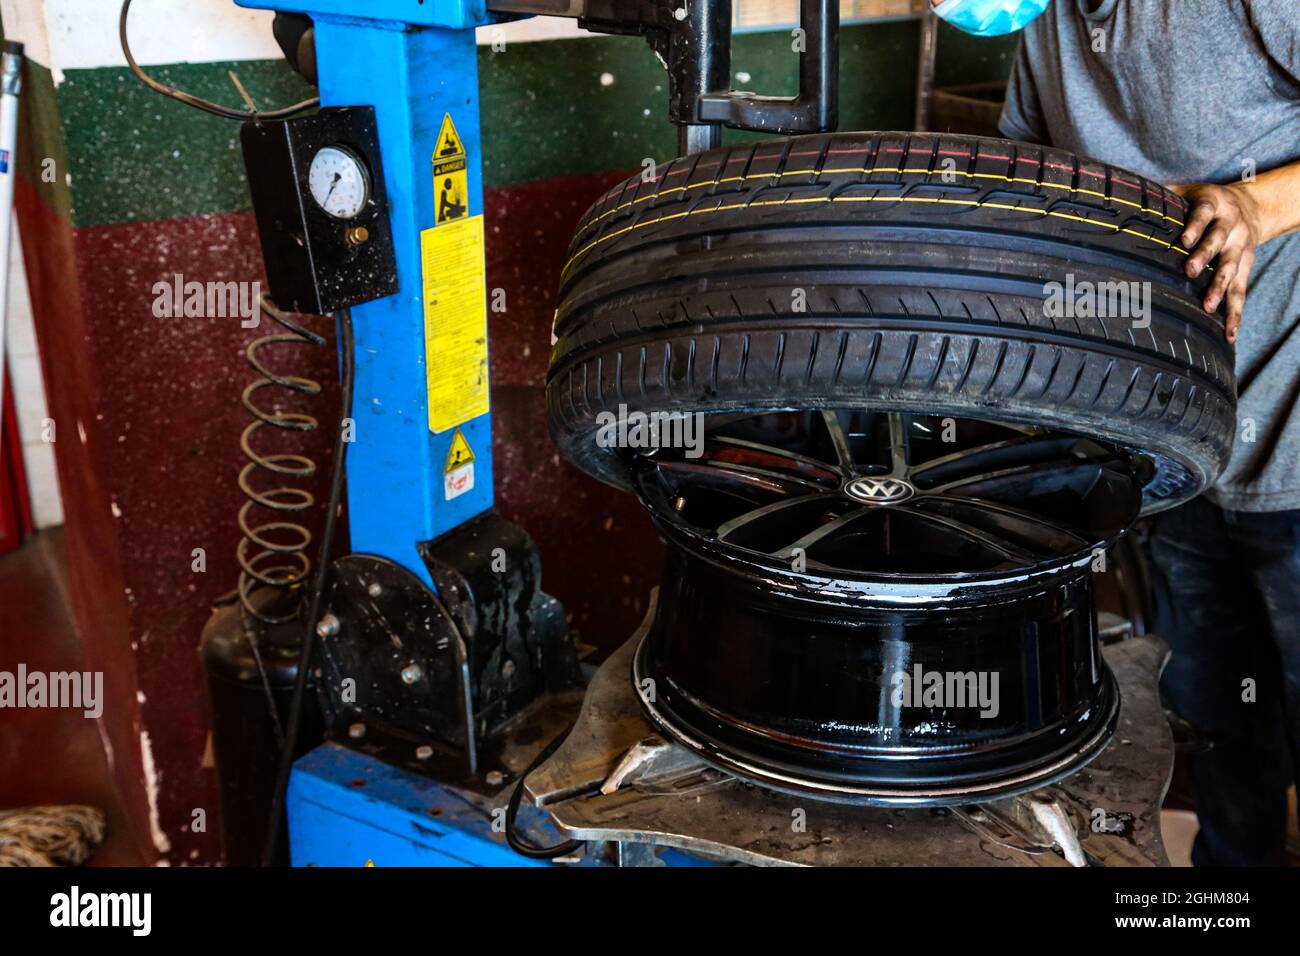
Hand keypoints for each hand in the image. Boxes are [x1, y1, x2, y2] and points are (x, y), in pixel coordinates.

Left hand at [1168, 182, 1262, 343]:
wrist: (1252, 206)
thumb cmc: (1204, 202)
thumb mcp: (1185, 192)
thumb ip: (1158, 196)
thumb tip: (1118, 194)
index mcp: (1213, 204)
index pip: (1204, 213)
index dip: (1195, 225)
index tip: (1184, 239)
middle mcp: (1231, 224)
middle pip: (1218, 240)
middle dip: (1205, 255)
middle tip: (1190, 270)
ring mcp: (1241, 247)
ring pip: (1232, 268)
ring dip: (1220, 287)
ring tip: (1208, 306)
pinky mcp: (1247, 266)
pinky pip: (1241, 291)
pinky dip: (1236, 312)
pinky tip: (1229, 332)